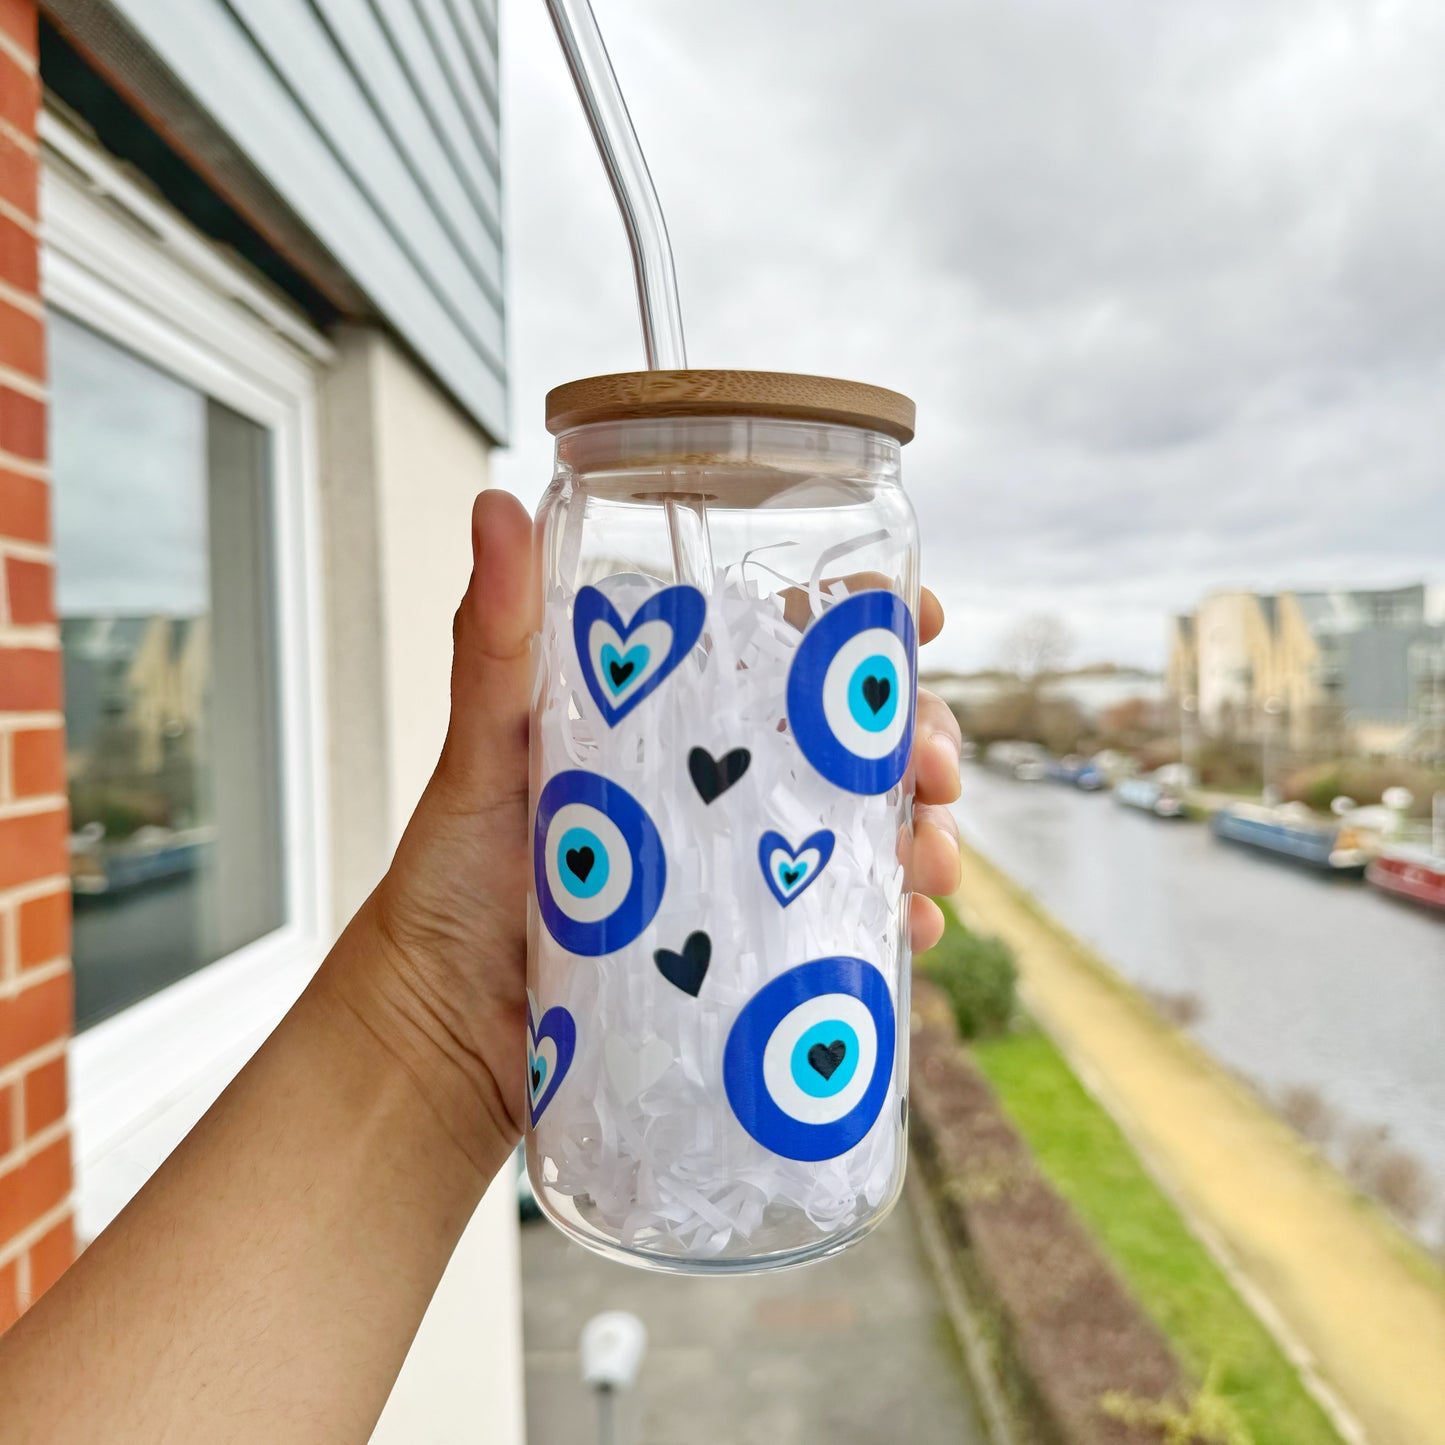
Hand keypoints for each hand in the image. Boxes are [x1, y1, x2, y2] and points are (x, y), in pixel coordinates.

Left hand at [345, 492, 961, 1176]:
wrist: (439, 1028)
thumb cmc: (451, 876)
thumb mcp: (481, 749)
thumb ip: (495, 637)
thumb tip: (495, 502)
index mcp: (673, 720)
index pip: (787, 653)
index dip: (865, 630)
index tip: (920, 618)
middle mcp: (718, 786)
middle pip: (850, 742)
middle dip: (919, 740)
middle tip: (934, 769)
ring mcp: (737, 869)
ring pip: (865, 832)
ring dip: (923, 834)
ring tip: (930, 859)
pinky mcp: (746, 951)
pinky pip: (843, 929)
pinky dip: (892, 926)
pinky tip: (911, 931)